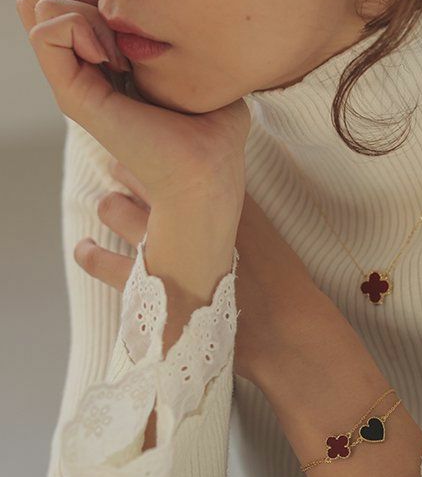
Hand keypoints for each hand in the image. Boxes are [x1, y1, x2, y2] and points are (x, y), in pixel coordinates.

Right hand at [17, 0, 251, 295]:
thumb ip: (182, 40)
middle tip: (132, 27)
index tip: (146, 14)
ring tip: (125, 50)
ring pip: (39, 5)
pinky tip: (117, 59)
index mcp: (111, 67)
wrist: (207, 174)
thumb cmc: (216, 134)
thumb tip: (172, 13)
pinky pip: (45, 29)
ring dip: (85, 8)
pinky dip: (78, 26)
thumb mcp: (201, 73)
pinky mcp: (75, 96)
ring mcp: (78, 85)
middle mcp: (87, 73)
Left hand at [80, 162, 335, 384]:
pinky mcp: (145, 283)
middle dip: (129, 171)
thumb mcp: (266, 233)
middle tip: (126, 172)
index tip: (157, 150)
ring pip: (114, 209)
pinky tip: (87, 249)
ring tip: (111, 209)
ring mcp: (162, 247)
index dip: (161, 150)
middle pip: (139, 173)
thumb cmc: (278, 283)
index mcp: (218, 195)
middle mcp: (186, 214)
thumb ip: (240, 210)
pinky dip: (91, 254)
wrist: (279, 326)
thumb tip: (218, 193)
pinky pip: (101, 262)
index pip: (178, 155)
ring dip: (111, 207)